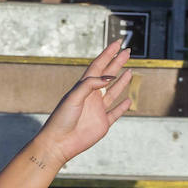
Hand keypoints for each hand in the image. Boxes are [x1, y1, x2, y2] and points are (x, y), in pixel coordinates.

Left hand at [35, 40, 132, 167]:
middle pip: (107, 76)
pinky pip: (115, 113)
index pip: (98, 67)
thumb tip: (109, 77)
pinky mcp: (102, 123)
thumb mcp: (73, 97)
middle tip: (128, 51)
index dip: (108, 54)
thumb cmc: (61, 119)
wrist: (58, 143)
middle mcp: (91, 97)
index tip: (117, 43)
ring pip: (113, 92)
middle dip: (117, 63)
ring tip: (130, 70)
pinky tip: (128, 100)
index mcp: (82, 88)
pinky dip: (122, 107)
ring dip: (121, 81)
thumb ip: (90, 85)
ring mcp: (97, 110)